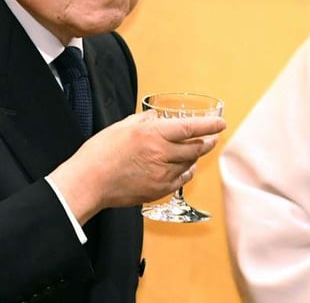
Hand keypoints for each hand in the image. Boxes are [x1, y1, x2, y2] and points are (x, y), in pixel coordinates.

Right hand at [48, 110, 226, 221]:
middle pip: (196, 148)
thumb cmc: (100, 153)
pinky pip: (181, 179)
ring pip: (190, 163)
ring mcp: (161, 174)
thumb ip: (145, 121)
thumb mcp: (122, 126)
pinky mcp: (158, 190)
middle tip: (213, 136)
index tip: (221, 123)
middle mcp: (161, 154)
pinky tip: (186, 167)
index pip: (190, 128)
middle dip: (208, 141)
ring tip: (199, 149)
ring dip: (196, 156)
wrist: (89, 182)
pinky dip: (187, 171)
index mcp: (152, 134)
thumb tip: (157, 119)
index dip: (209, 125)